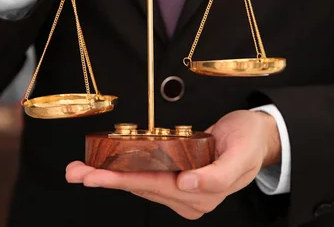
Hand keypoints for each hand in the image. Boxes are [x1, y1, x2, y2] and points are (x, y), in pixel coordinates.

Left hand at [65, 110, 280, 219]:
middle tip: (75, 173)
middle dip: (106, 180)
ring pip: (139, 184)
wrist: (257, 136)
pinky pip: (146, 176)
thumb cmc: (249, 141)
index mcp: (204, 194)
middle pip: (141, 187)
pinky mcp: (178, 181)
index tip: (97, 176)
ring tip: (80, 170)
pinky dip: (124, 170)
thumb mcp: (241, 154)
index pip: (156, 185)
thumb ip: (219, 175)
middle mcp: (190, 197)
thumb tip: (188, 184)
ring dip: (108, 176)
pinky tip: (103, 167)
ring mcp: (183, 192)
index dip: (123, 180)